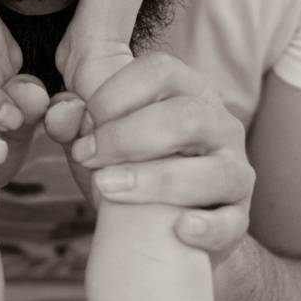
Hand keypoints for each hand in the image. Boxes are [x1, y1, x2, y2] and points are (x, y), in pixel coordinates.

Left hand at [45, 52, 253, 264]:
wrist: (157, 229)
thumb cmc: (127, 166)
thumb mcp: (96, 136)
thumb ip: (72, 117)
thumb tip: (62, 112)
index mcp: (187, 91)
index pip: (160, 72)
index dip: (114, 95)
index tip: (83, 126)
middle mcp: (220, 125)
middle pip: (187, 117)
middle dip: (127, 137)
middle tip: (86, 157)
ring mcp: (235, 172)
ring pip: (215, 170)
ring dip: (157, 180)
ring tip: (107, 189)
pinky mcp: (237, 218)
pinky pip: (232, 222)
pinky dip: (208, 227)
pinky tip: (179, 229)